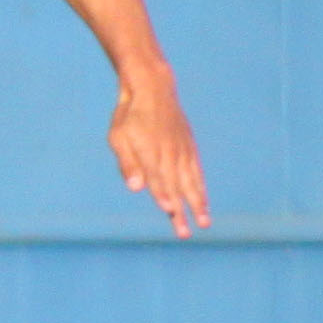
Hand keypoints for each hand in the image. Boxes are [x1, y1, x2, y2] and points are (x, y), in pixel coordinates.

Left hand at [107, 70, 210, 238]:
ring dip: (197, 203)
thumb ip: (127, 163)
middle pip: (176, 186)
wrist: (152, 89)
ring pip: (191, 181)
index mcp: (150, 152)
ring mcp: (182, 150)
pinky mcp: (189, 147)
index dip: (163, 196)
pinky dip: (200, 186)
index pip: (157, 180)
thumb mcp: (118, 137)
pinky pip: (196, 171)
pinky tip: (203, 200)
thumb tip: (136, 188)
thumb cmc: (128, 116)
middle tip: (184, 234)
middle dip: (181, 211)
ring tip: (204, 222)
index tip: (170, 213)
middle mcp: (170, 154)